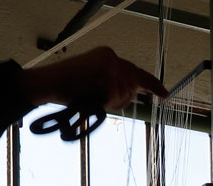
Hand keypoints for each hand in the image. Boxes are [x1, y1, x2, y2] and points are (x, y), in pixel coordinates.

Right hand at [23, 47, 167, 110]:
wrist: (47, 83)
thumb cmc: (64, 87)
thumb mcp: (92, 81)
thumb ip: (113, 83)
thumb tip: (133, 94)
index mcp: (107, 55)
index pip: (135, 71)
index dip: (152, 84)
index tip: (165, 93)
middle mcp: (111, 57)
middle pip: (132, 85)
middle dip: (125, 97)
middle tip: (110, 102)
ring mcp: (110, 65)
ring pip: (125, 94)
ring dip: (110, 102)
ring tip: (92, 97)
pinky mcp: (107, 75)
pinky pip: (115, 99)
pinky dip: (104, 103)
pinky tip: (93, 98)